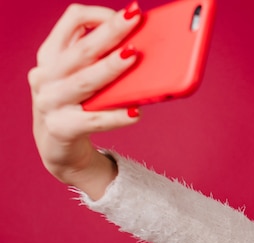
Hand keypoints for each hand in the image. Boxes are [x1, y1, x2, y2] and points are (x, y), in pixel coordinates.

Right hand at [28, 2, 142, 199]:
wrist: (59, 148)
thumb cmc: (78, 106)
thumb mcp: (81, 78)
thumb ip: (100, 62)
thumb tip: (140, 48)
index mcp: (51, 55)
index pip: (72, 20)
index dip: (99, 14)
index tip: (125, 16)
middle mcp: (46, 75)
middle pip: (82, 48)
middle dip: (112, 32)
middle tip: (136, 19)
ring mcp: (50, 103)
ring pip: (86, 81)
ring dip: (111, 68)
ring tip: (133, 56)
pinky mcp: (61, 128)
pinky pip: (93, 120)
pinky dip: (115, 116)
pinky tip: (135, 113)